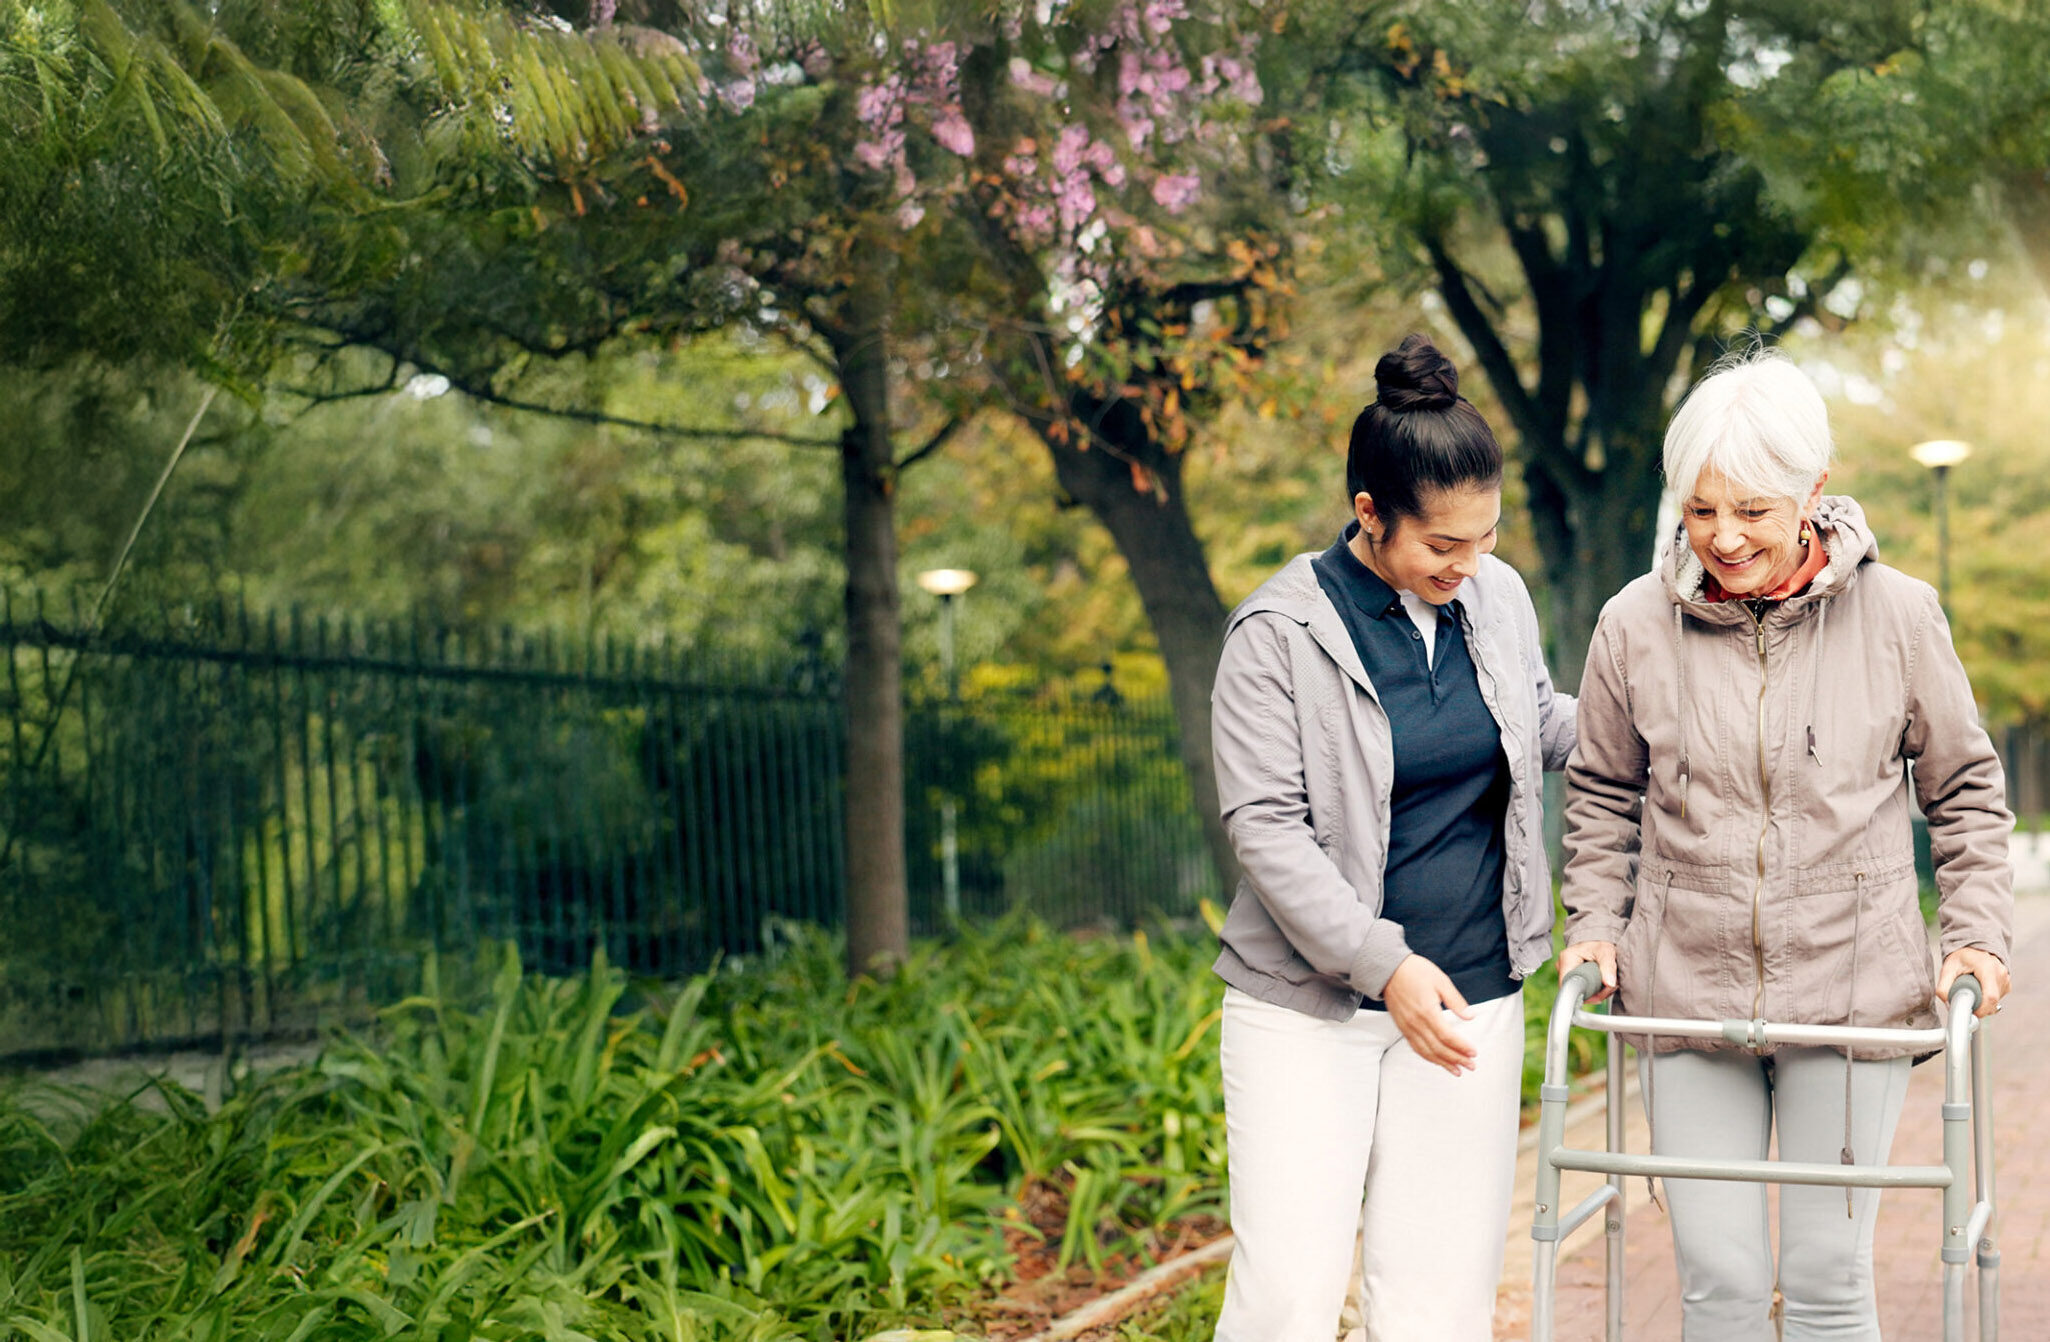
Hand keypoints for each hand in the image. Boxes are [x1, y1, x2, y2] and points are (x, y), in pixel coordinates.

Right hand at [1383, 954, 1477, 1075]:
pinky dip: (1428, 1057)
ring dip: (1443, 1063)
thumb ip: (1455, 1001)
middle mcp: (1415, 1023)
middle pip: (1438, 1048)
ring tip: (1457, 1070)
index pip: (1447, 1036)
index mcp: (1427, 1011)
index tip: (1474, 1052)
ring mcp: (1407, 1027)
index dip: (1461, 1047)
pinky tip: (1438, 1061)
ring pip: (1426, 1052)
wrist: (1388, 969)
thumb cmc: (1415, 971)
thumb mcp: (1440, 980)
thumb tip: (1470, 1016)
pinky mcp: (1402, 1027)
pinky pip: (1416, 1047)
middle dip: (1456, 1059)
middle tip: (1471, 1065)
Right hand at [1557, 940, 1618, 1004]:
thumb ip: (1608, 967)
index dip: (1585, 994)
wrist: (1597, 936)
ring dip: (1598, 992)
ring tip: (1609, 983)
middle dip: (1596, 992)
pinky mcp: (1573, 975)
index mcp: (1567, 958)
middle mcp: (1563, 966)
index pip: (1569, 985)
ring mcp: (1567, 971)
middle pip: (1577, 990)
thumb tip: (1609, 984)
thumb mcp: (1606, 951)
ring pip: (1581, 990)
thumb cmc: (1599, 941)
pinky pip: (1583, 988)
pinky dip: (1595, 989)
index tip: (1601, 993)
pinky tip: (1604, 983)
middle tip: (1610, 986)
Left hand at [1935, 946, 2010, 1017]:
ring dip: (1982, 1002)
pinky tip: (1979, 989)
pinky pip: (1997, 999)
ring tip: (1972, 989)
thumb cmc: (1962, 957)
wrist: (1975, 948)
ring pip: (1995, 1002)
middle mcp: (2000, 974)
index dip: (1981, 1009)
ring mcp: (2006, 980)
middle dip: (1979, 1007)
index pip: (1990, 996)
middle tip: (1966, 999)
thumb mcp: (1948, 968)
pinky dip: (1986, 999)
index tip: (1971, 1013)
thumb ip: (1943, 986)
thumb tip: (1947, 1003)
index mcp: (1987, 968)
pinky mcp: (2007, 985)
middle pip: (1993, 1002)